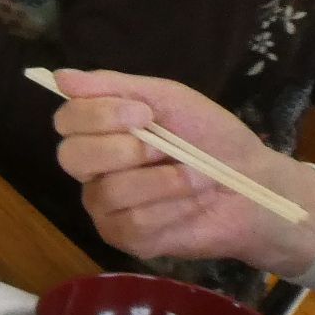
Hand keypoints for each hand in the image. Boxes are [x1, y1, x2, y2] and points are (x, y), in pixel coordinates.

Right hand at [51, 68, 314, 278]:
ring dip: (162, 182)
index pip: (66, 120)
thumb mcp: (169, 99)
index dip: (99, 115)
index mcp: (97, 132)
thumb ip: (114, 85)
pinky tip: (192, 205)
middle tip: (165, 149)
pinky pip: (133, 222)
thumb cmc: (212, 138)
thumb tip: (59, 76)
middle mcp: (92, 169)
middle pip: (72, 157)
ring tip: (196, 178)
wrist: (255, 185)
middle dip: (125, 150)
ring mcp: (105, 206)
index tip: (144, 113)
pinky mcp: (126, 238)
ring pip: (109, 192)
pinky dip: (172, 210)